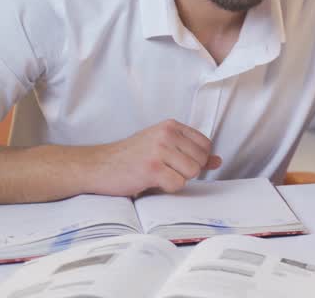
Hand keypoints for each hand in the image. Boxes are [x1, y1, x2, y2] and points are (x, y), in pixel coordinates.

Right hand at [88, 120, 221, 196]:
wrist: (97, 166)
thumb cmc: (130, 157)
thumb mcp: (162, 147)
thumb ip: (190, 153)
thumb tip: (218, 160)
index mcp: (171, 126)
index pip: (205, 144)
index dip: (196, 159)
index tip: (178, 163)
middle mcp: (167, 134)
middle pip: (201, 160)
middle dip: (187, 171)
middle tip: (165, 170)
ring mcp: (159, 150)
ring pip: (192, 172)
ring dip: (177, 179)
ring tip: (157, 175)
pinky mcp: (152, 168)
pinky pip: (178, 184)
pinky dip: (167, 188)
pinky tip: (151, 182)